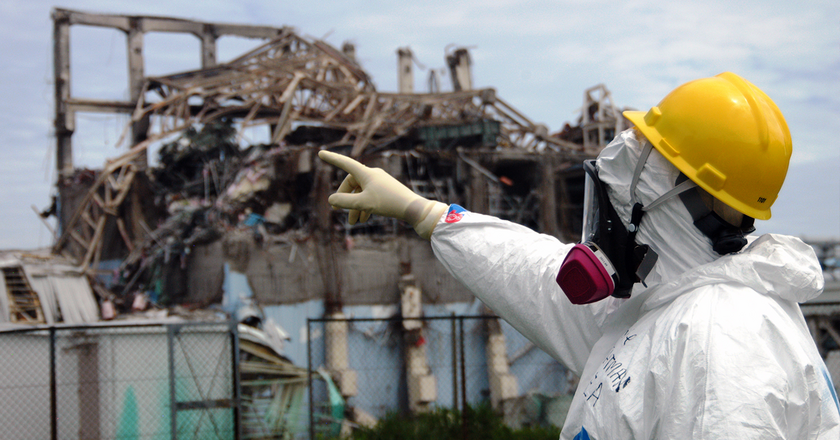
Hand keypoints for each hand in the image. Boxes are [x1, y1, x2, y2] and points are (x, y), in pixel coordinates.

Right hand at [318, 150, 447, 238]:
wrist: (412, 208)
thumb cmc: (388, 203)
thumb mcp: (363, 204)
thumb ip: (345, 202)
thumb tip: (331, 200)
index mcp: (366, 173)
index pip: (345, 163)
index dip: (332, 159)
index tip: (320, 153)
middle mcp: (372, 174)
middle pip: (352, 184)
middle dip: (345, 198)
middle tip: (337, 211)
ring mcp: (380, 182)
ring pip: (361, 193)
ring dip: (355, 207)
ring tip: (353, 223)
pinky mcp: (386, 190)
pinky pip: (370, 196)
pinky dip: (365, 207)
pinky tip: (364, 219)